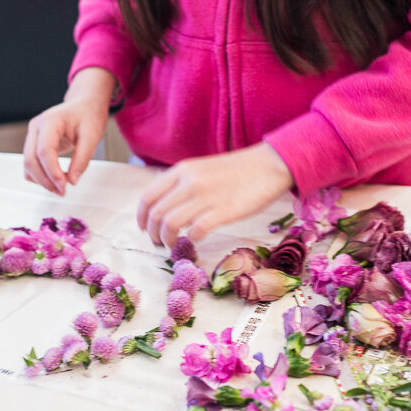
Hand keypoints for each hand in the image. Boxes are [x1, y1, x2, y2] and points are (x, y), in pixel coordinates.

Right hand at [23, 67, 115, 195]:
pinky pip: (31, 164)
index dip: (52, 172)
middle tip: (63, 191)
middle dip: (45, 180)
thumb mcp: (92, 135)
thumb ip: (82, 159)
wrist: (84, 104)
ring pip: (28, 164)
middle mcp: (36, 127)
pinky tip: (56, 178)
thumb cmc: (88, 115)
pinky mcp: (34, 143)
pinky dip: (41, 175)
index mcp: (49, 121)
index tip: (64, 186)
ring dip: (42, 179)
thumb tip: (72, 181)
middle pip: (31, 160)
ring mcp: (33, 135)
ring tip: (61, 187)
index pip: (44, 151)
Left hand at [136, 144, 293, 247]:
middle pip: (156, 214)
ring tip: (173, 246)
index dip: (141, 216)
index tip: (144, 228)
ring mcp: (206, 196)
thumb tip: (164, 206)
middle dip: (153, 234)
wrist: (268, 165)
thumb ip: (182, 183)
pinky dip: (192, 239)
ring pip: (171, 224)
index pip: (148, 196)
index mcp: (182, 170)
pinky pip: (197, 230)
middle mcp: (189, 182)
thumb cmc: (235, 170)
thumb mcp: (201, 169)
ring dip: (167, 240)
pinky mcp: (224, 211)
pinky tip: (197, 239)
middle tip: (159, 243)